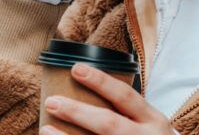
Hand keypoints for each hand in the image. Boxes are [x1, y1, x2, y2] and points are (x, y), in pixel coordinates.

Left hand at [39, 63, 174, 134]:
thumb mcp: (152, 124)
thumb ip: (131, 112)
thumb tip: (91, 93)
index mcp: (153, 120)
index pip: (124, 95)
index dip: (100, 81)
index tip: (75, 69)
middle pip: (108, 123)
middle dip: (78, 112)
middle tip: (52, 101)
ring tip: (45, 129)